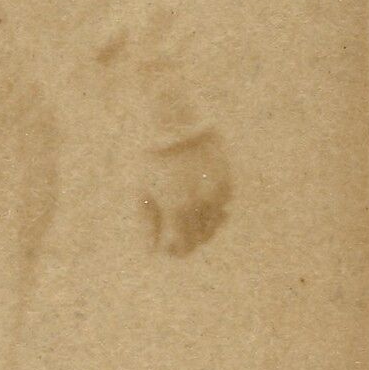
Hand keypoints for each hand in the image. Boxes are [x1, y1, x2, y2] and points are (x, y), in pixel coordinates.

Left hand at [140, 130, 231, 256]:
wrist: (172, 118)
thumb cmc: (149, 155)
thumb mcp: (141, 190)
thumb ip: (147, 224)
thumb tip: (151, 251)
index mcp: (177, 208)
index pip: (183, 248)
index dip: (172, 250)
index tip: (164, 243)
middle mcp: (202, 203)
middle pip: (202, 238)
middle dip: (188, 238)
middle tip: (173, 229)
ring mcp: (218, 190)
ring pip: (215, 223)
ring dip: (202, 224)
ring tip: (185, 214)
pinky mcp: (227, 177)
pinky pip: (222, 204)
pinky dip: (212, 206)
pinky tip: (197, 195)